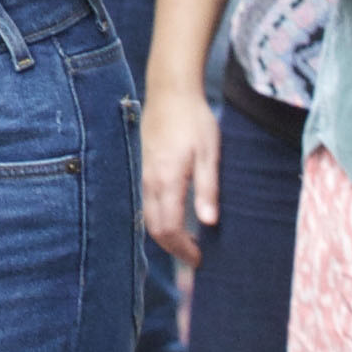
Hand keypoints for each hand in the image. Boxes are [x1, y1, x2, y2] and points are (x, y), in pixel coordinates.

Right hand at [143, 80, 224, 263]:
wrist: (170, 91)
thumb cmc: (194, 120)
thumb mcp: (209, 153)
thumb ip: (208, 188)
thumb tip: (209, 223)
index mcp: (167, 180)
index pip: (168, 228)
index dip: (182, 249)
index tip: (199, 259)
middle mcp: (150, 181)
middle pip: (154, 228)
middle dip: (172, 247)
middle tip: (193, 256)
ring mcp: (143, 173)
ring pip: (147, 216)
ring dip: (165, 233)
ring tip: (187, 240)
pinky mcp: (143, 166)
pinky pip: (146, 201)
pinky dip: (158, 217)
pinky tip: (174, 215)